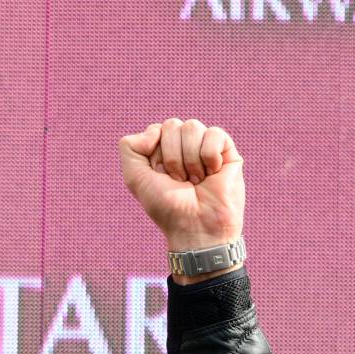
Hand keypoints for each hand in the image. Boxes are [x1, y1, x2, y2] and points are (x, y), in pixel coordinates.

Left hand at [119, 119, 244, 256]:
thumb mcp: (135, 179)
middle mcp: (182, 146)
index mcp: (160, 152)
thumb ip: (129, 148)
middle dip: (172, 157)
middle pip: (172, 125)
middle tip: (179, 181)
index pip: (155, 130)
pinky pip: (214, 133)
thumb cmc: (167, 207)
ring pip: (192, 127)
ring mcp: (204, 146)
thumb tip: (154, 130)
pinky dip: (208, 157)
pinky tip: (212, 174)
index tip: (160, 177)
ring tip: (195, 181)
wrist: (197, 226)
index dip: (155, 154)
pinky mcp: (226, 150)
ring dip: (190, 160)